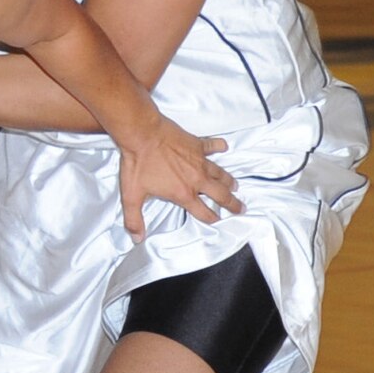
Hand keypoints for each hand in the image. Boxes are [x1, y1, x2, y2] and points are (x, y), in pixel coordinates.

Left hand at [117, 119, 242, 239]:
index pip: (202, 212)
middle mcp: (196, 179)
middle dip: (232, 203)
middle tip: (241, 208)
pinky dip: (218, 146)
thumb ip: (134, 220)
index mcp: (183, 193)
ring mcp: (199, 161)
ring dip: (228, 180)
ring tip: (235, 186)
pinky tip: (224, 146)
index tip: (218, 221)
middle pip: (220, 195)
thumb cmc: (138, 164)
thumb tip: (136, 238)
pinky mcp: (197, 144)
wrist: (142, 134)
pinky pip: (212, 145)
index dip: (211, 219)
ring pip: (220, 173)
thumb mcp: (132, 196)